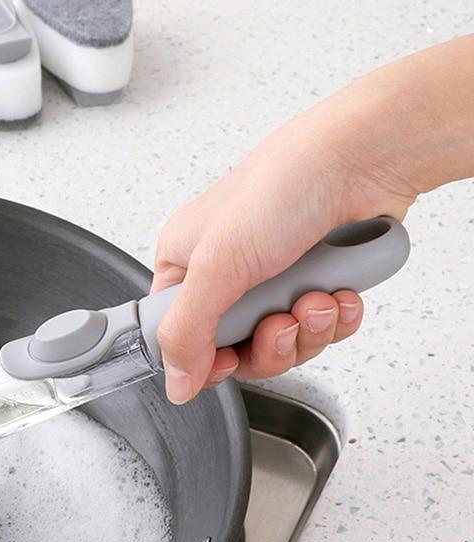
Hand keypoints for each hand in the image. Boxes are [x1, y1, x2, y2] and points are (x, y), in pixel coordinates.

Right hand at [152, 98, 414, 403]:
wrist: (363, 158)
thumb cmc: (283, 184)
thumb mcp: (217, 264)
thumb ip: (187, 331)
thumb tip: (177, 383)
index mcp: (185, 264)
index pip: (178, 335)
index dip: (204, 358)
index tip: (227, 360)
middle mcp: (226, 275)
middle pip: (236, 350)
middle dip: (270, 344)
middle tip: (281, 322)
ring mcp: (273, 281)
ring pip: (283, 344)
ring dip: (306, 330)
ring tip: (316, 298)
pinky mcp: (314, 283)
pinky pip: (320, 330)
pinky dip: (334, 318)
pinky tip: (339, 292)